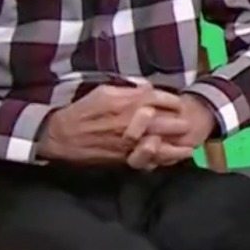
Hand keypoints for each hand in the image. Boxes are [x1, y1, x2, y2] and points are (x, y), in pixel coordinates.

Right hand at [39, 85, 204, 165]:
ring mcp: (127, 143)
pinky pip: (145, 160)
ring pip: (157, 145)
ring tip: (188, 148)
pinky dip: (159, 161)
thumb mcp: (103, 93)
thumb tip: (148, 88)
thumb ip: (128, 90)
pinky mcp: (122, 158)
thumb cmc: (81, 111)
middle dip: (178, 123)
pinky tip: (170, 161)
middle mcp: (129, 123)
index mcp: (125, 104)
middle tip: (188, 123)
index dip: (172, 101)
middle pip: (162, 122)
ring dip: (175, 147)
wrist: (60, 137)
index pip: (157, 99)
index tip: (179, 103)